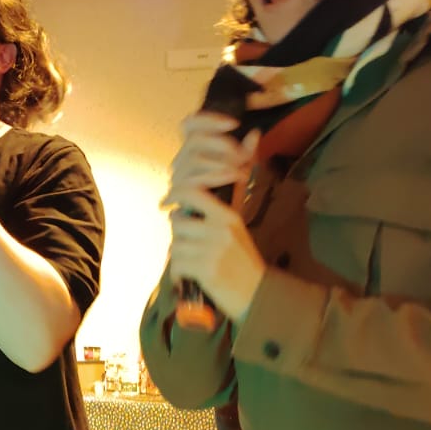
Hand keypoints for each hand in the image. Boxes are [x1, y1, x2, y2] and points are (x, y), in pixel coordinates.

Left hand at [160, 112, 264, 322]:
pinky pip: (176, 264)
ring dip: (179, 255)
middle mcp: (220, 229)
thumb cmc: (244, 258)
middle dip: (179, 234)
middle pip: (177, 221)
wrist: (259, 295)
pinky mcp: (205, 270)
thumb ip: (234, 187)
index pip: (191, 191)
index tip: (170, 204)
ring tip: (195, 261)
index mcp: (228, 215)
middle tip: (190, 244)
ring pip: (175, 244)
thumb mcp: (238, 223)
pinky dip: (179, 273)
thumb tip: (253, 134)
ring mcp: (212, 249)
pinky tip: (192, 276)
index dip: (175, 196)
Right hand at [165, 111, 259, 202]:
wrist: (220, 229)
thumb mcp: (242, 173)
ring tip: (241, 173)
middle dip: (221, 144)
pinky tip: (234, 177)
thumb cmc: (229, 199)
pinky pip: (193, 178)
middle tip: (243, 156)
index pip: (189, 125)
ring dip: (221, 161)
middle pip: (194, 140)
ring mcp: (178, 178)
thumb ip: (247, 153)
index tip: (234, 124)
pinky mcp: (179, 194)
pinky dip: (217, 175)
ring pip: (194, 157)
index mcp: (192, 152)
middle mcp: (180, 163)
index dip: (208, 119)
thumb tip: (255, 132)